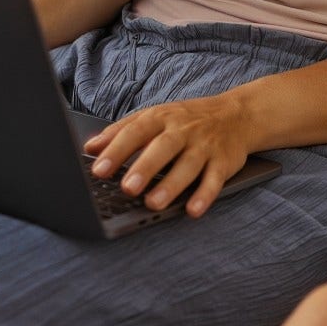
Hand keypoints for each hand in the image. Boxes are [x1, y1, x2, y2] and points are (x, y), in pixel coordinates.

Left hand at [83, 91, 254, 216]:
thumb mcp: (153, 117)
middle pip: (163, 148)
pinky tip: (193, 210)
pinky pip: (215, 180)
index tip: (98, 170)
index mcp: (162, 118)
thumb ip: (121, 131)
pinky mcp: (225, 162)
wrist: (236, 115)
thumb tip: (89, 147)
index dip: (117, 151)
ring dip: (172, 185)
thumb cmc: (186, 120)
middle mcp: (184, 130)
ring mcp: (205, 146)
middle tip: (127, 188)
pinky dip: (205, 195)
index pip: (136, 132)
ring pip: (189, 165)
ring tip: (153, 204)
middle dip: (145, 167)